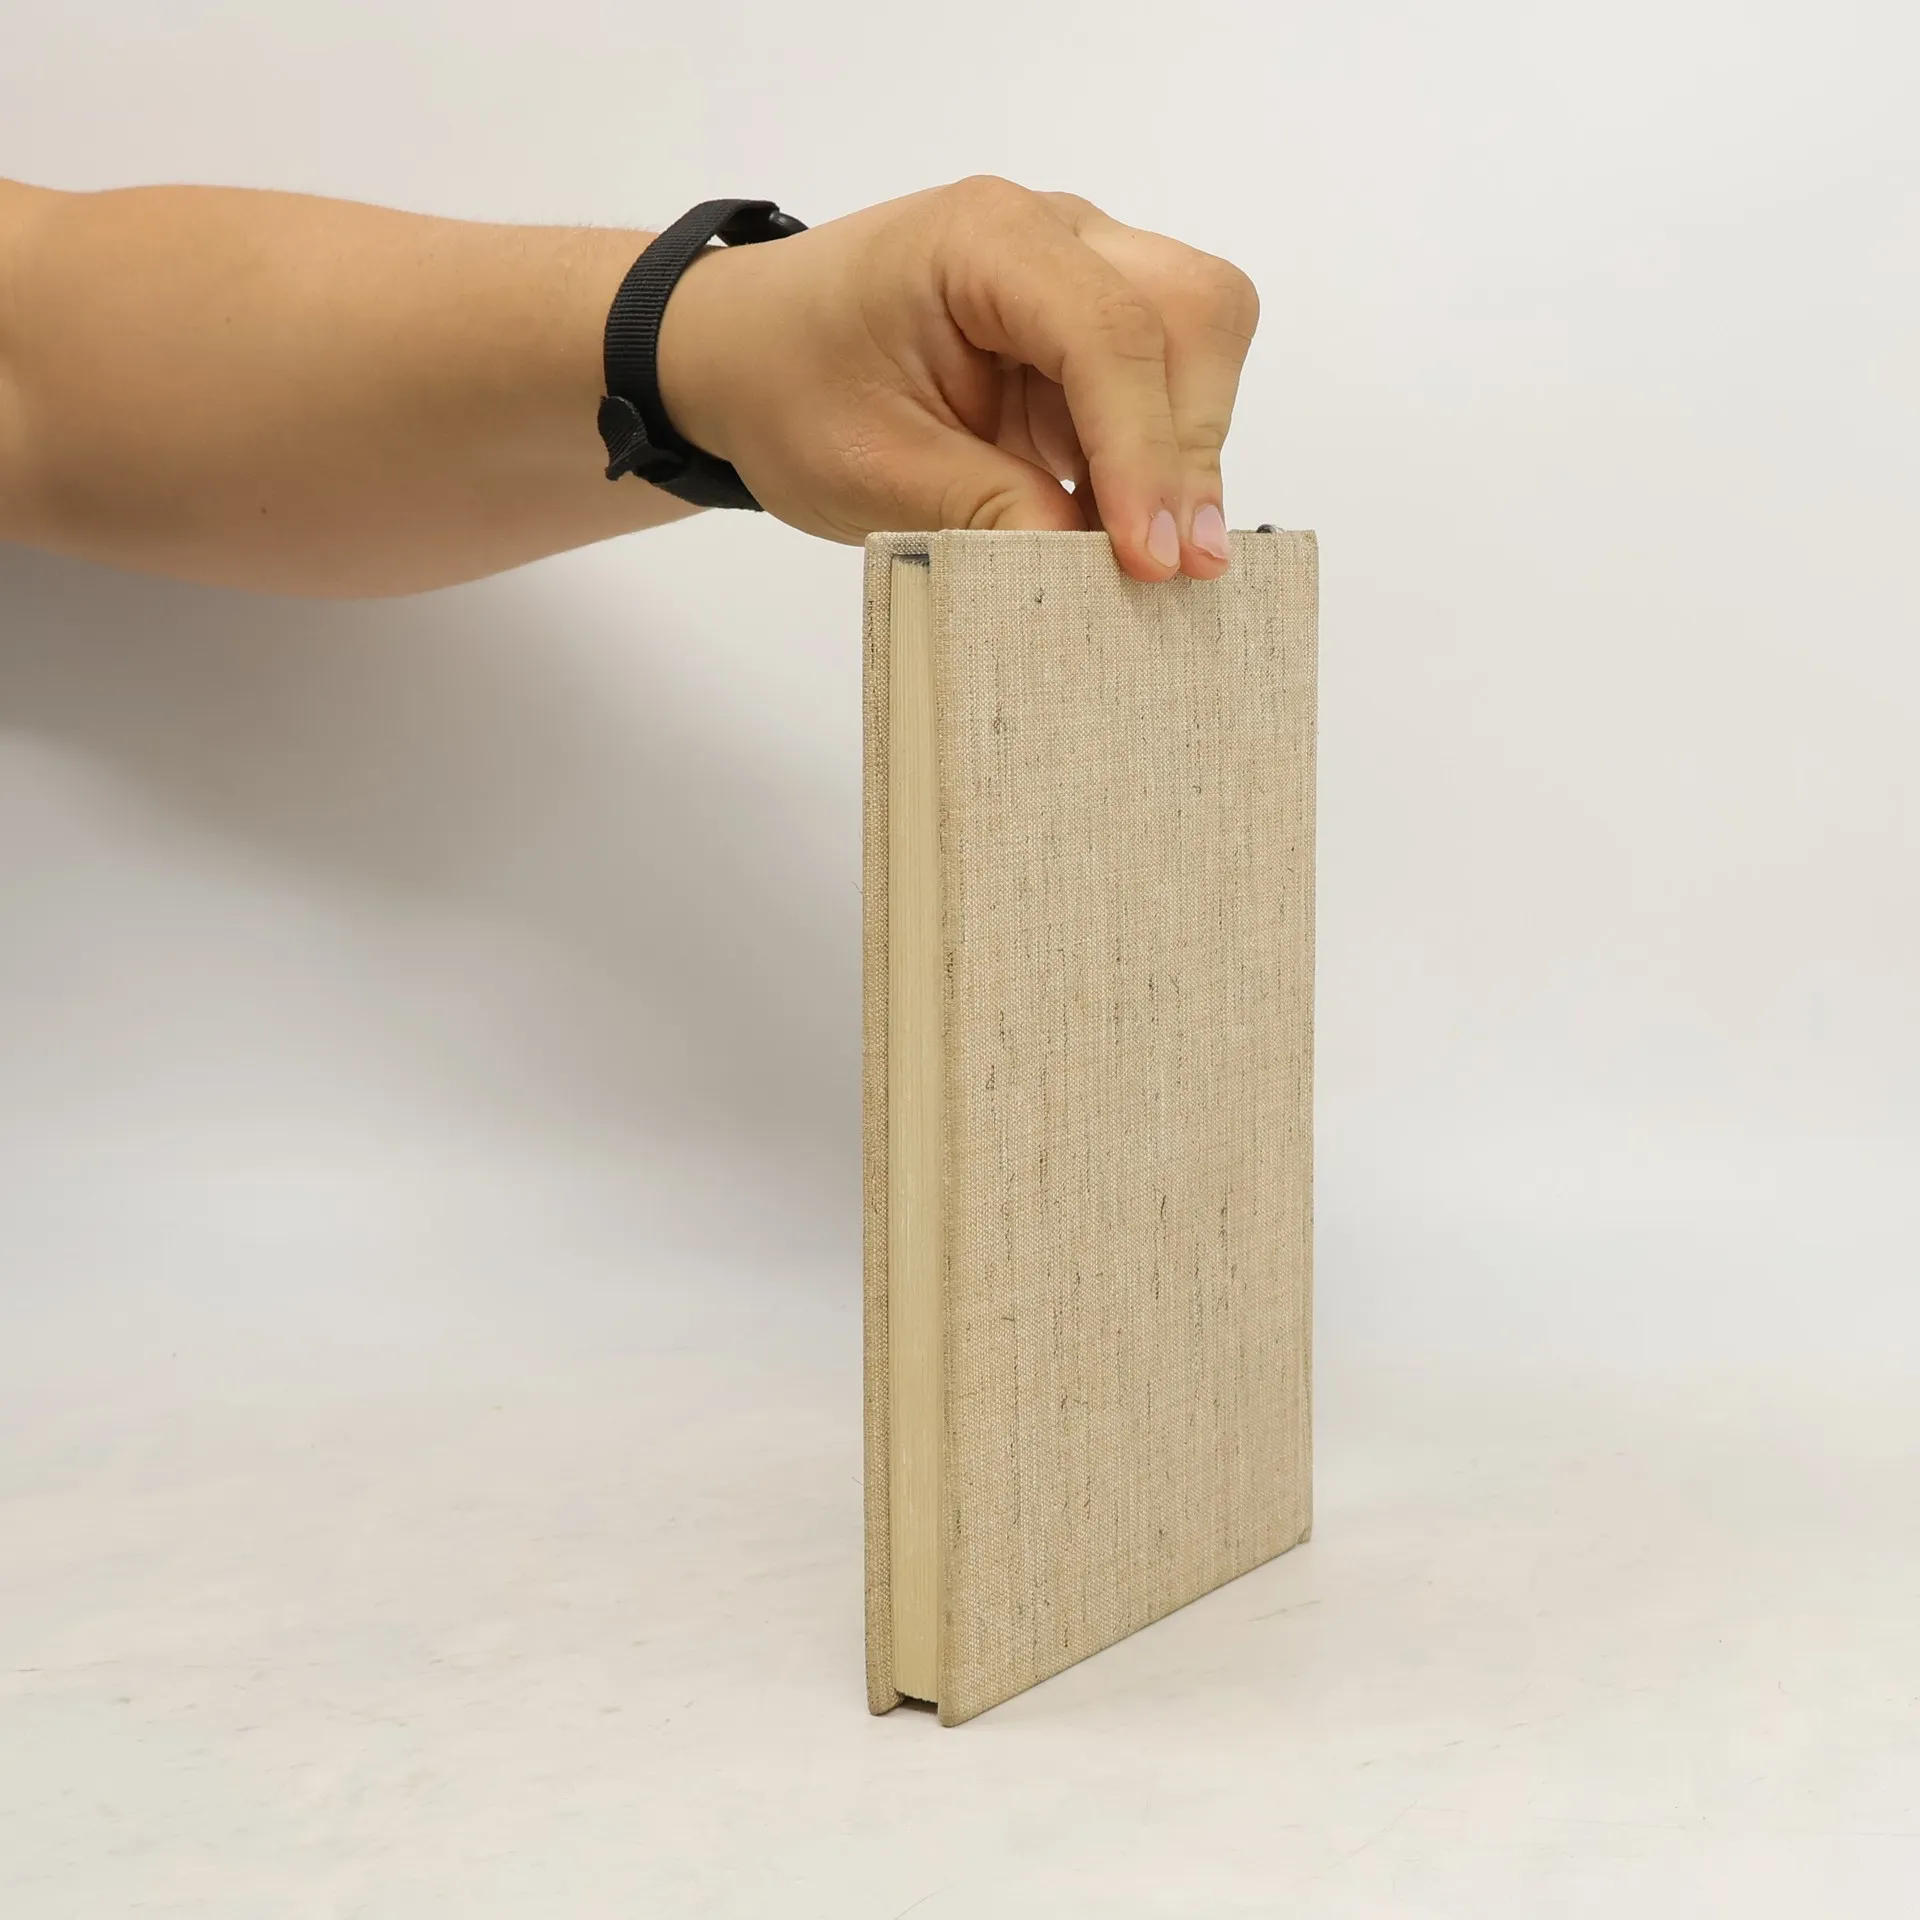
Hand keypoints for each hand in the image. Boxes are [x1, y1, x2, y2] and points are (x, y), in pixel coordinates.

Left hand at [657, 177, 1259, 582]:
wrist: (749, 353)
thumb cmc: (790, 387)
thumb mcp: (874, 470)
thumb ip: (990, 512)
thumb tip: (1095, 568)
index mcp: (983, 237)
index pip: (1108, 331)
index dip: (1142, 452)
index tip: (1149, 560)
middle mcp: (1054, 232)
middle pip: (1192, 312)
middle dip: (1190, 445)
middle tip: (1174, 567)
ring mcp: (1083, 272)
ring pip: (1200, 343)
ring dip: (1184, 455)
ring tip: (1141, 557)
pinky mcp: (1091, 329)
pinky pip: (1167, 383)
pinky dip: (1160, 462)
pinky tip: (1123, 531)